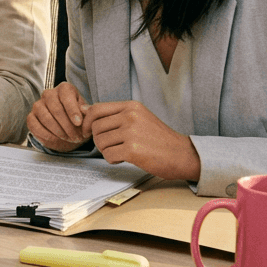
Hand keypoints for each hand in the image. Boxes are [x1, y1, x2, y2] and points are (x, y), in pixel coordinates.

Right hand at [27, 82, 90, 151]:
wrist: (69, 128)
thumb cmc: (78, 118)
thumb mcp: (86, 114)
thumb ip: (86, 112)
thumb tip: (84, 110)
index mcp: (64, 89)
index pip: (66, 97)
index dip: (72, 111)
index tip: (78, 123)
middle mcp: (49, 94)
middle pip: (56, 109)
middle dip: (67, 126)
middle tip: (76, 137)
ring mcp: (38, 105)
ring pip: (45, 118)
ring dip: (58, 132)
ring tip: (68, 139)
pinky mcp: (31, 117)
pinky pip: (34, 126)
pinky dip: (46, 135)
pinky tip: (56, 139)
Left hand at [81, 100, 201, 179]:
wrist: (182, 154)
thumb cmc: (159, 139)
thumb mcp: (139, 118)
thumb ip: (115, 115)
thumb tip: (84, 110)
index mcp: (131, 106)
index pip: (97, 109)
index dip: (87, 122)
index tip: (87, 132)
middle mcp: (130, 116)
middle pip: (95, 127)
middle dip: (98, 139)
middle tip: (110, 146)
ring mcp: (131, 132)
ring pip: (100, 142)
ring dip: (106, 151)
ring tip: (119, 153)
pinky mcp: (132, 150)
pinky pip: (108, 155)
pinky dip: (112, 160)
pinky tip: (123, 159)